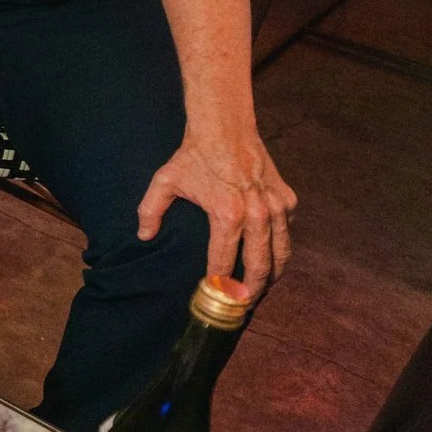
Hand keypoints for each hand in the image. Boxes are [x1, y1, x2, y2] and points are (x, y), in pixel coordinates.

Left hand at [136, 124, 295, 292]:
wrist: (225, 127)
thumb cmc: (194, 155)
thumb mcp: (165, 181)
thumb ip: (150, 211)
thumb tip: (143, 237)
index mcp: (227, 215)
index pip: (224, 261)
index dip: (220, 283)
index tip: (215, 297)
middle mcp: (257, 215)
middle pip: (260, 266)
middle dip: (252, 290)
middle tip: (243, 304)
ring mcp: (277, 207)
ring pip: (282, 252)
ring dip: (273, 274)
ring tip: (261, 288)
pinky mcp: (288, 199)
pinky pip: (287, 230)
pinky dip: (281, 246)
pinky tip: (271, 255)